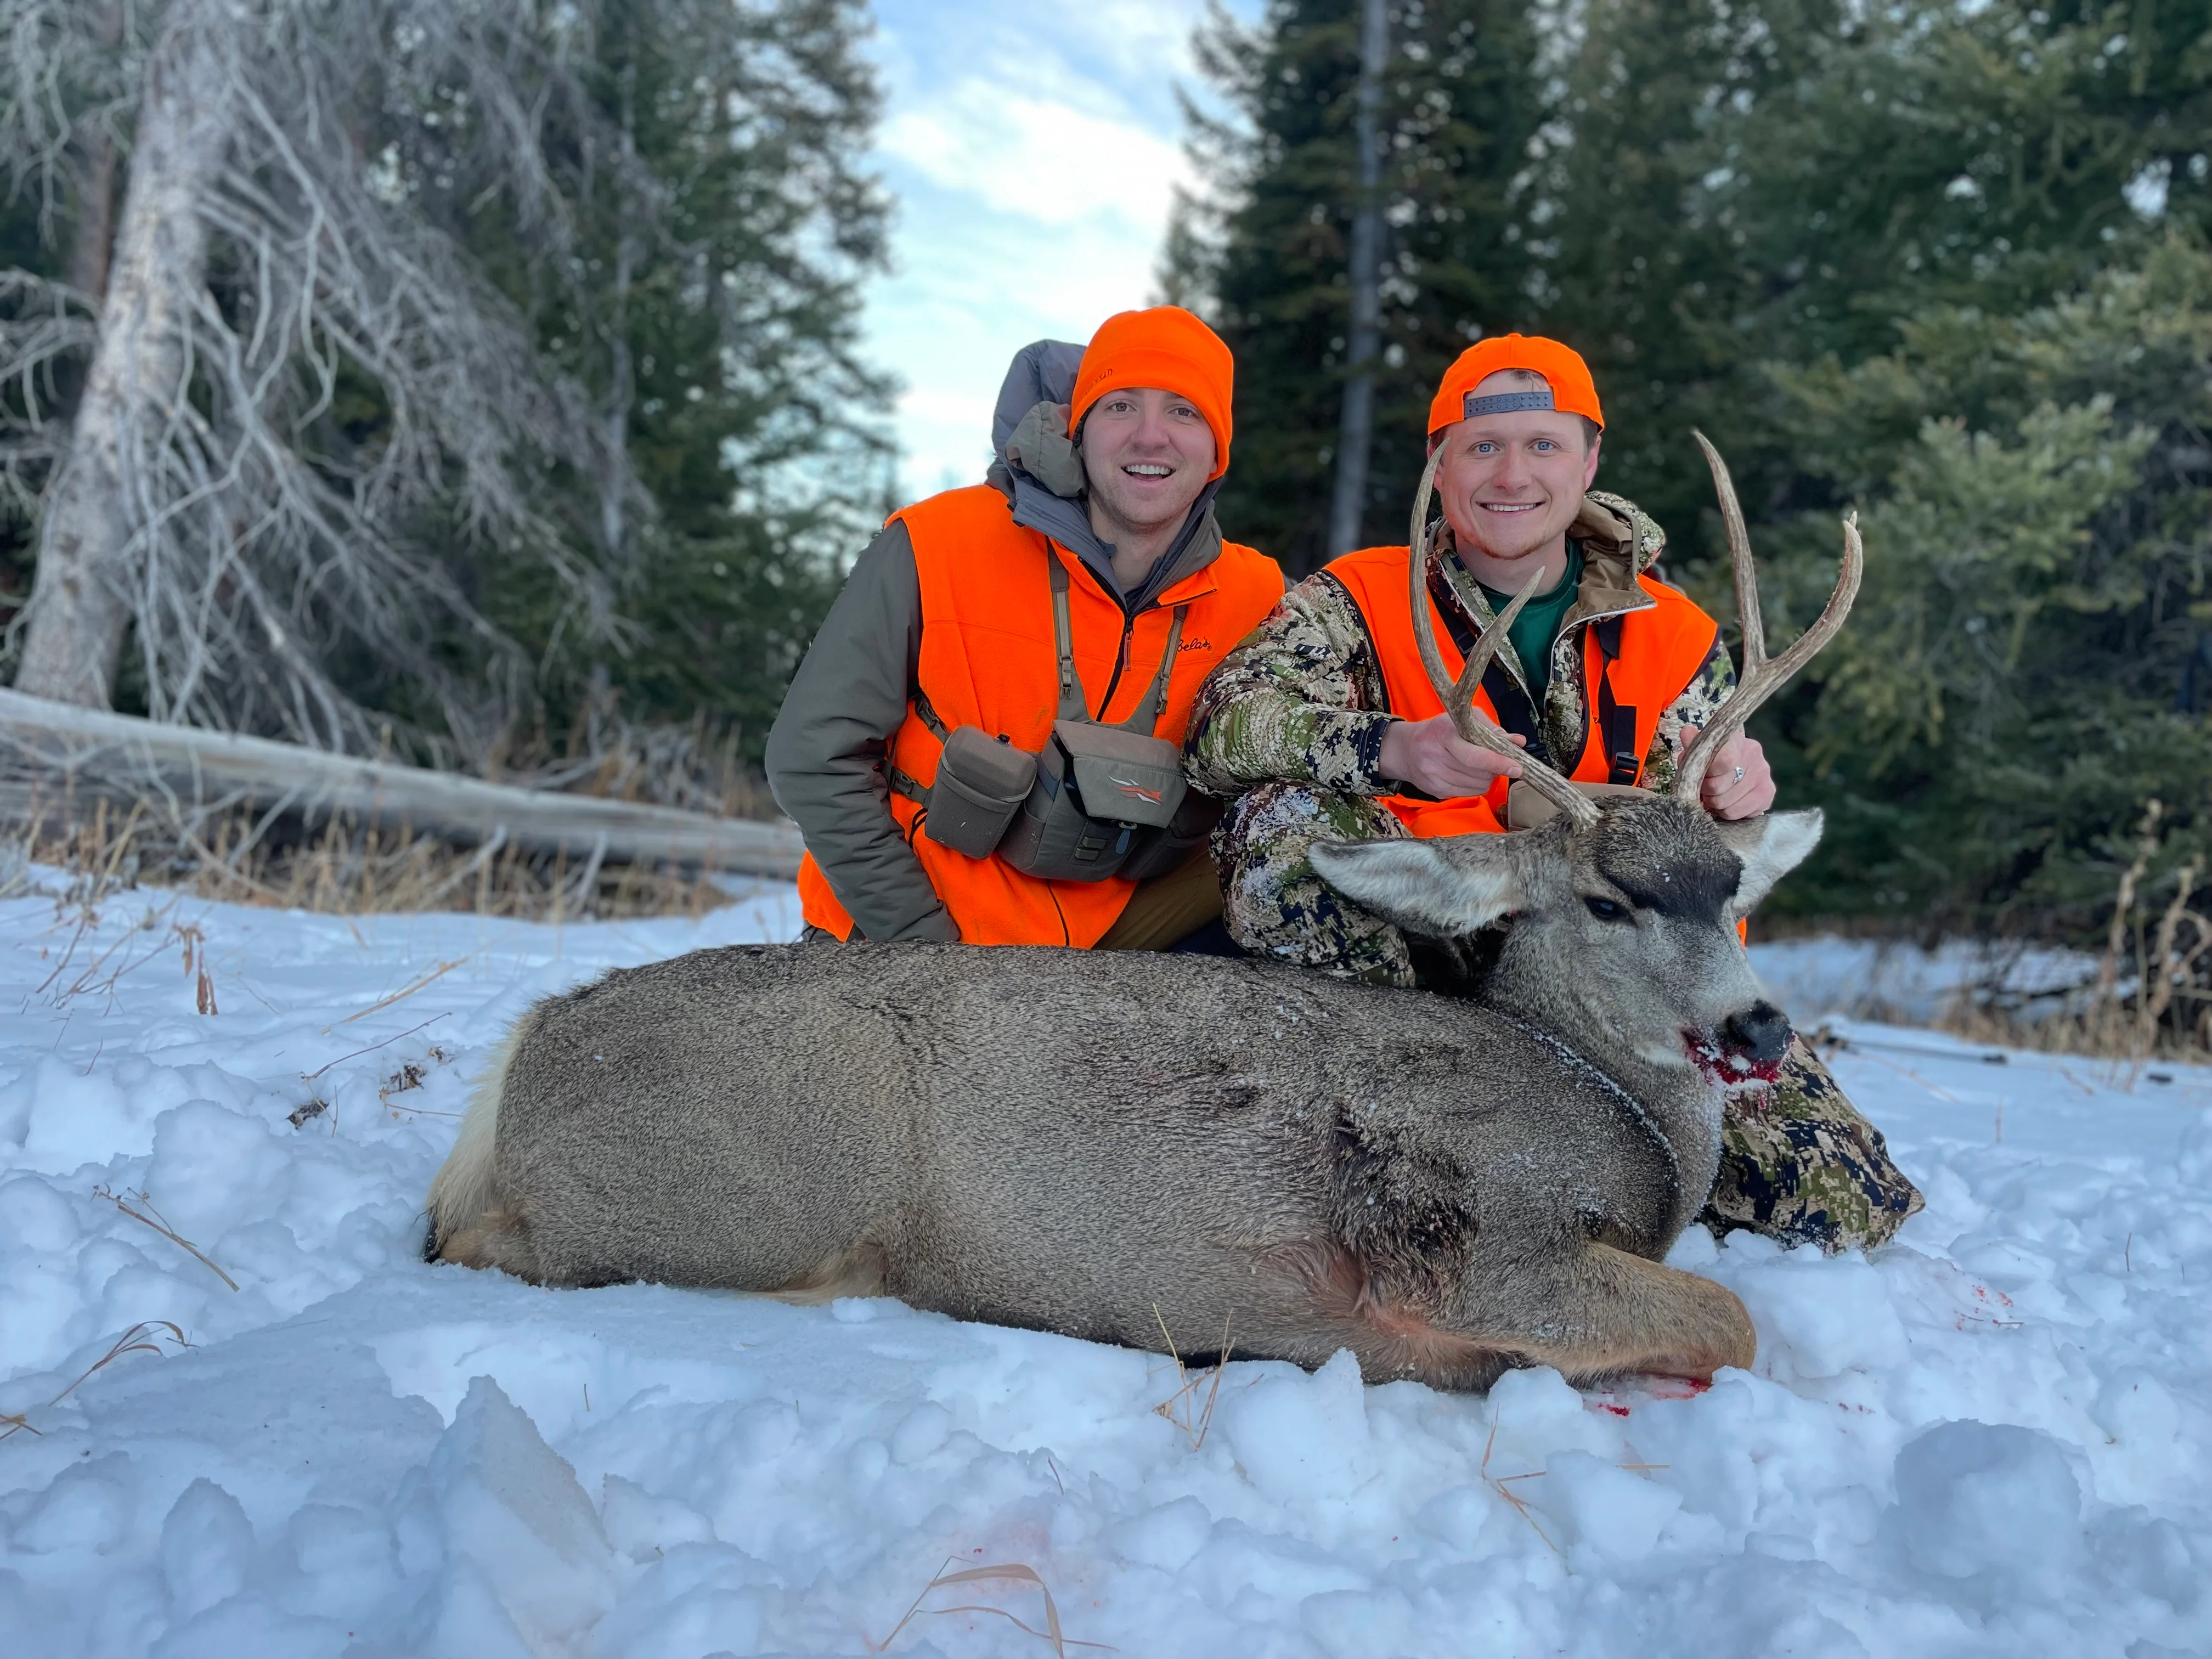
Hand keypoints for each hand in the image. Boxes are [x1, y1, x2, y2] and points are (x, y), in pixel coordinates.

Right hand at [1378, 711, 1525, 798]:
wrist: (1404, 750)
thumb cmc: (1437, 731)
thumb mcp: (1462, 720)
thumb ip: (1491, 729)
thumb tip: (1518, 741)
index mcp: (1443, 733)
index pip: (1474, 756)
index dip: (1498, 762)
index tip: (1516, 767)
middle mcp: (1435, 757)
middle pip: (1479, 773)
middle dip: (1495, 769)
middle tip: (1498, 761)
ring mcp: (1434, 777)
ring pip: (1477, 786)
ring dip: (1487, 778)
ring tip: (1481, 766)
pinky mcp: (1436, 792)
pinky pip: (1468, 793)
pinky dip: (1476, 785)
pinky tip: (1469, 774)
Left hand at [1685, 726, 1774, 819]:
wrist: (1739, 764)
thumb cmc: (1714, 757)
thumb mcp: (1701, 749)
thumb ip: (1693, 744)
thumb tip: (1687, 732)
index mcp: (1736, 741)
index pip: (1725, 760)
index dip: (1707, 774)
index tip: (1700, 776)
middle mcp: (1754, 756)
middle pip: (1718, 786)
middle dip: (1705, 791)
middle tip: (1704, 789)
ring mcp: (1763, 776)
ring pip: (1725, 804)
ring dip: (1714, 804)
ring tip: (1715, 795)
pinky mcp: (1767, 795)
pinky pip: (1737, 813)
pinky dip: (1727, 812)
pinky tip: (1728, 802)